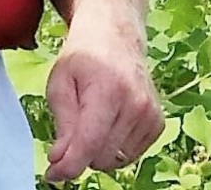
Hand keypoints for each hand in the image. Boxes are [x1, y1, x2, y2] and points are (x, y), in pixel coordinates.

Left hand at [43, 14, 163, 181]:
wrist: (115, 35)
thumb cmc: (82, 57)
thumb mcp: (59, 82)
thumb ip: (63, 124)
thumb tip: (60, 161)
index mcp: (108, 91)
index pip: (89, 144)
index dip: (68, 166)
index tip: (52, 175)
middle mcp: (135, 105)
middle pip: (101, 158)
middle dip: (80, 151)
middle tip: (73, 123)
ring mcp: (151, 116)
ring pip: (116, 160)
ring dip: (97, 149)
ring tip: (93, 114)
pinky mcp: (158, 124)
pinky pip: (130, 155)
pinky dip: (114, 146)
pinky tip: (109, 119)